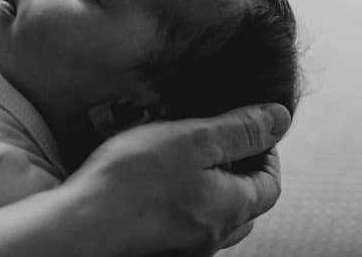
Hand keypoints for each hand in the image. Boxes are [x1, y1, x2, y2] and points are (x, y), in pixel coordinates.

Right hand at [63, 104, 291, 255]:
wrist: (80, 226)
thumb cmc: (133, 181)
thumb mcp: (192, 140)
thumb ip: (239, 129)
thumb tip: (280, 118)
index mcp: (232, 208)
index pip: (271, 183)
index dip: (265, 152)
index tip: (248, 129)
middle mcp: (214, 236)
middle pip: (245, 204)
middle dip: (239, 173)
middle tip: (217, 144)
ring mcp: (186, 248)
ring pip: (214, 218)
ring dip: (210, 191)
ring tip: (184, 163)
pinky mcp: (158, 249)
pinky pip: (184, 226)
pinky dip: (183, 204)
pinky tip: (157, 188)